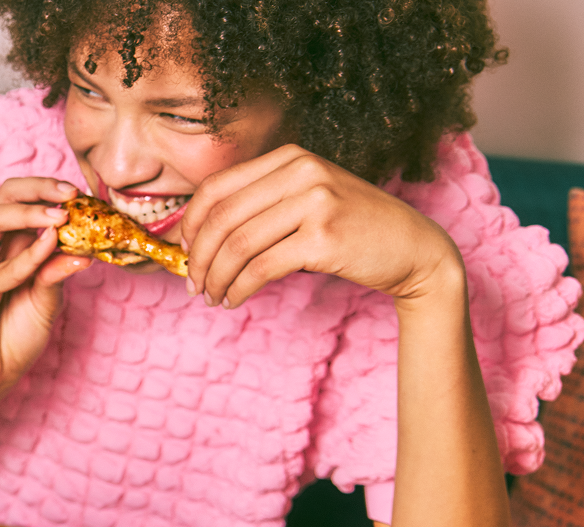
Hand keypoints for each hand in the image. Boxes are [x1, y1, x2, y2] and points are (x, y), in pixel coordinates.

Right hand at [0, 177, 93, 404]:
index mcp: (8, 245)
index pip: (22, 199)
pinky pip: (0, 269)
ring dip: (29, 213)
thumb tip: (84, 250)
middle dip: (37, 188)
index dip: (49, 190)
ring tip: (59, 217)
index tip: (82, 194)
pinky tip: (49, 248)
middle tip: (69, 193)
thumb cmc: (15, 337)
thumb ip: (58, 272)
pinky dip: (27, 258)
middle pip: (3, 197)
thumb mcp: (48, 300)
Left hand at [180, 145, 462, 307]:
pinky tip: (234, 299)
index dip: (191, 223)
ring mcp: (315, 201)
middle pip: (222, 217)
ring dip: (216, 277)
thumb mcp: (306, 200)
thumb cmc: (351, 230)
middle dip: (198, 256)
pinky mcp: (324, 237)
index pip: (217, 187)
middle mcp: (302, 171)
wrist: (415, 248)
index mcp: (290, 157)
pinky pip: (261, 267)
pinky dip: (239, 288)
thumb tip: (195, 236)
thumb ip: (261, 205)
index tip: (182, 251)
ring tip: (212, 296)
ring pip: (238, 245)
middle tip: (193, 284)